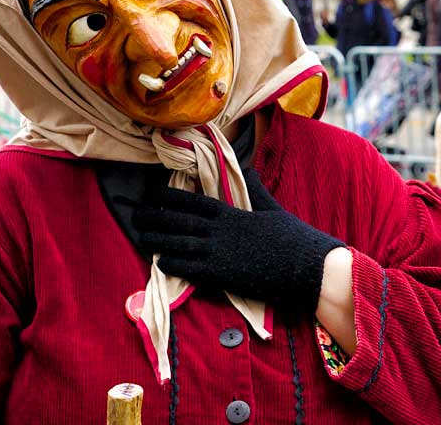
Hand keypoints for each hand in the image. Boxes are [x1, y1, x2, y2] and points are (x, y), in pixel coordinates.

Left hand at [134, 167, 344, 313]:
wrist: (305, 264)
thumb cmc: (292, 237)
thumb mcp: (271, 208)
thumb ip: (255, 189)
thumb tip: (247, 167)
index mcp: (232, 212)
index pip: (194, 201)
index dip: (170, 197)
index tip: (153, 193)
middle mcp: (220, 229)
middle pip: (180, 220)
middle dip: (155, 216)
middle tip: (136, 214)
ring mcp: (219, 251)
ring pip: (179, 243)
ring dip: (157, 240)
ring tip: (140, 238)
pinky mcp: (221, 274)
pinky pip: (189, 267)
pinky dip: (173, 264)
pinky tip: (160, 262)